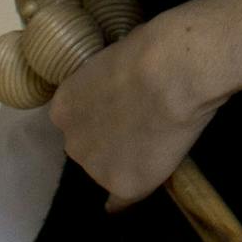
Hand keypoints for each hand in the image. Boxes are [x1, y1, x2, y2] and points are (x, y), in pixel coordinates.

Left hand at [48, 16, 219, 206]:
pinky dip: (132, 193)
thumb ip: (112, 77)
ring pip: (110, 168)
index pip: (78, 116)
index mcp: (64, 106)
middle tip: (144, 118)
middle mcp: (71, 142)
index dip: (103, 109)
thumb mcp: (120, 51)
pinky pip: (125, 198)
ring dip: (127, 158)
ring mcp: (97, 168)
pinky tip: (140, 186)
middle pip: (89, 144)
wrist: (178, 68)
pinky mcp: (126, 185)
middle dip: (111, 134)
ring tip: (161, 137)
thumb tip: (128, 80)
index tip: (125, 102)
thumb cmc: (156, 44)